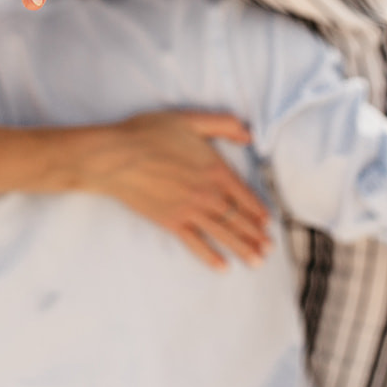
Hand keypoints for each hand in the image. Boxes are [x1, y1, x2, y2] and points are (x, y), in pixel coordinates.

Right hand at [82, 111, 271, 270]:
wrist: (116, 157)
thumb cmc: (151, 134)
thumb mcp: (191, 119)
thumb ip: (223, 124)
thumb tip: (249, 135)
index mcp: (216, 170)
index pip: (245, 195)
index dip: (259, 211)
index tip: (268, 223)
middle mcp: (208, 194)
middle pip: (238, 219)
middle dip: (256, 235)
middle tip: (269, 250)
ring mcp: (190, 211)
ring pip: (222, 234)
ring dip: (242, 248)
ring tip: (256, 262)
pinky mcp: (171, 222)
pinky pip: (196, 243)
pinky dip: (210, 256)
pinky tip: (222, 267)